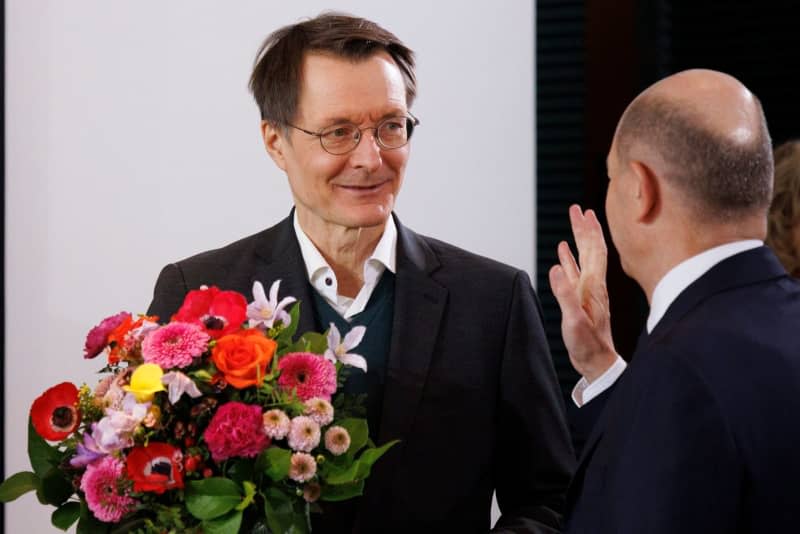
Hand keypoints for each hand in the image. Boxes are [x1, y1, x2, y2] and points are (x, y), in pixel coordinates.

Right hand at [548, 205, 616, 382]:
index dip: (588, 231)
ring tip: (573, 224)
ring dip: (578, 240)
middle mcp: (593, 285)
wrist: (598, 363)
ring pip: (583, 258)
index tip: (583, 212)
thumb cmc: (587, 344)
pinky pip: (575, 273)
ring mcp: (588, 292)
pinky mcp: (581, 300)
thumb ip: (565, 294)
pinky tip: (562, 254)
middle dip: (584, 228)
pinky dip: (569, 259)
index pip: (593, 251)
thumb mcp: (573, 320)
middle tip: (577, 209)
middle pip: (590, 249)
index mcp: (593, 286)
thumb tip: (555, 267)